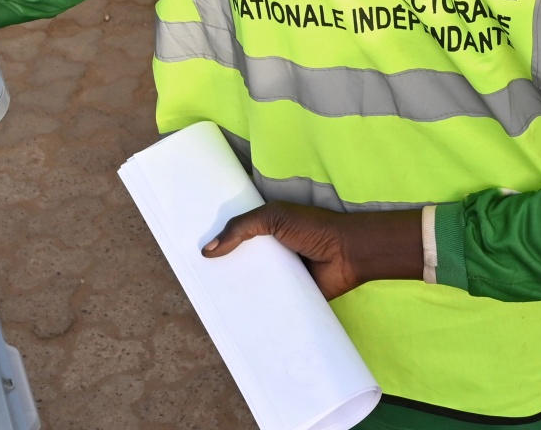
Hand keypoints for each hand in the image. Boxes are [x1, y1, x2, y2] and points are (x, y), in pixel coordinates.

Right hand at [204, 202, 423, 299]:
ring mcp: (281, 277)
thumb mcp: (275, 217)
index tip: (192, 257)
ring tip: (208, 308)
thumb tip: (208, 249)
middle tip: (194, 286)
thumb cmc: (314, 228)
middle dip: (221, 275)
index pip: (236, 240)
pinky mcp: (290, 298)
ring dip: (236, 296)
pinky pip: (269, 306)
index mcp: (266, 233)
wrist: (348, 253)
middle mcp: (272, 255)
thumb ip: (242, 228)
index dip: (217, 247)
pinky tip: (235, 322)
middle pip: (241, 267)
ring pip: (252, 288)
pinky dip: (256, 312)